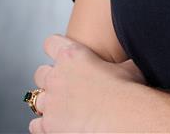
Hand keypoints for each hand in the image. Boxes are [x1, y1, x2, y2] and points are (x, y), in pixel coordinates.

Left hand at [28, 34, 147, 132]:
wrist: (121, 116)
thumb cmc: (126, 90)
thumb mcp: (128, 66)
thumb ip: (120, 60)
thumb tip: (135, 52)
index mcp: (73, 56)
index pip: (51, 43)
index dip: (55, 47)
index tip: (61, 53)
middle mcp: (57, 77)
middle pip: (40, 72)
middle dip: (50, 78)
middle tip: (65, 85)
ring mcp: (50, 102)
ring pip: (36, 99)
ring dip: (48, 102)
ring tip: (63, 107)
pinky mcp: (48, 125)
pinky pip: (35, 124)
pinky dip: (43, 125)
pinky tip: (58, 125)